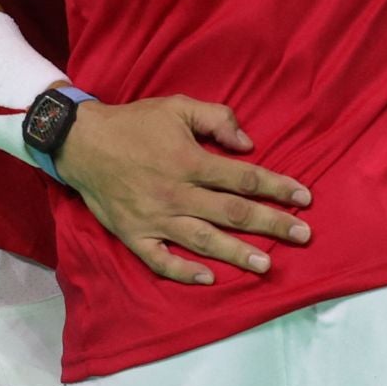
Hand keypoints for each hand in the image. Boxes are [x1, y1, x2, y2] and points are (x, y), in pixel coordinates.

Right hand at [56, 95, 312, 285]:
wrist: (82, 142)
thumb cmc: (134, 123)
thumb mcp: (178, 107)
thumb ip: (217, 119)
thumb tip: (249, 144)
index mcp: (190, 162)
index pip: (244, 178)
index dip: (277, 187)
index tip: (305, 198)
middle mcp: (177, 194)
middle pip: (233, 213)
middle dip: (271, 224)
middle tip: (303, 236)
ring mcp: (156, 218)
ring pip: (204, 241)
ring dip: (237, 254)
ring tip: (266, 265)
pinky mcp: (134, 235)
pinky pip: (161, 260)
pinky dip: (184, 271)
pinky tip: (209, 278)